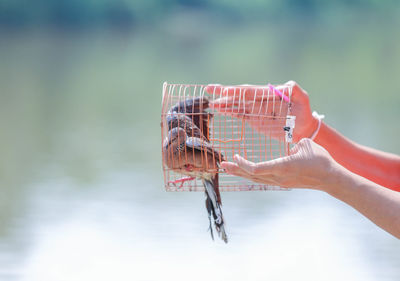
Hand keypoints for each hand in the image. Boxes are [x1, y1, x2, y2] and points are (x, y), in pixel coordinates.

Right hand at [205, 81, 317, 141]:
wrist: (303, 127)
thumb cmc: (304, 111)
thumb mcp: (302, 98)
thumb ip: (295, 90)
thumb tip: (285, 85)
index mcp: (268, 93)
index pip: (250, 91)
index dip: (237, 91)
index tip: (226, 91)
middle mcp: (259, 99)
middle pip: (239, 95)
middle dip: (225, 93)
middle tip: (210, 89)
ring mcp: (255, 109)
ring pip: (236, 104)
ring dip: (224, 103)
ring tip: (211, 102)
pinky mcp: (253, 118)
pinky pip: (239, 114)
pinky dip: (229, 112)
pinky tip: (220, 110)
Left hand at [220, 138, 338, 190]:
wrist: (331, 178)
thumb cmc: (320, 160)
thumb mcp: (305, 145)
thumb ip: (292, 144)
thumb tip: (287, 149)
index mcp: (282, 167)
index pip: (256, 169)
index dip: (243, 164)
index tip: (235, 156)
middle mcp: (278, 177)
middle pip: (251, 175)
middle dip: (235, 169)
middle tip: (222, 165)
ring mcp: (280, 181)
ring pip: (256, 178)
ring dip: (241, 173)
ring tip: (228, 169)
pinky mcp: (282, 182)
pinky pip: (263, 178)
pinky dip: (251, 174)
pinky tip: (246, 172)